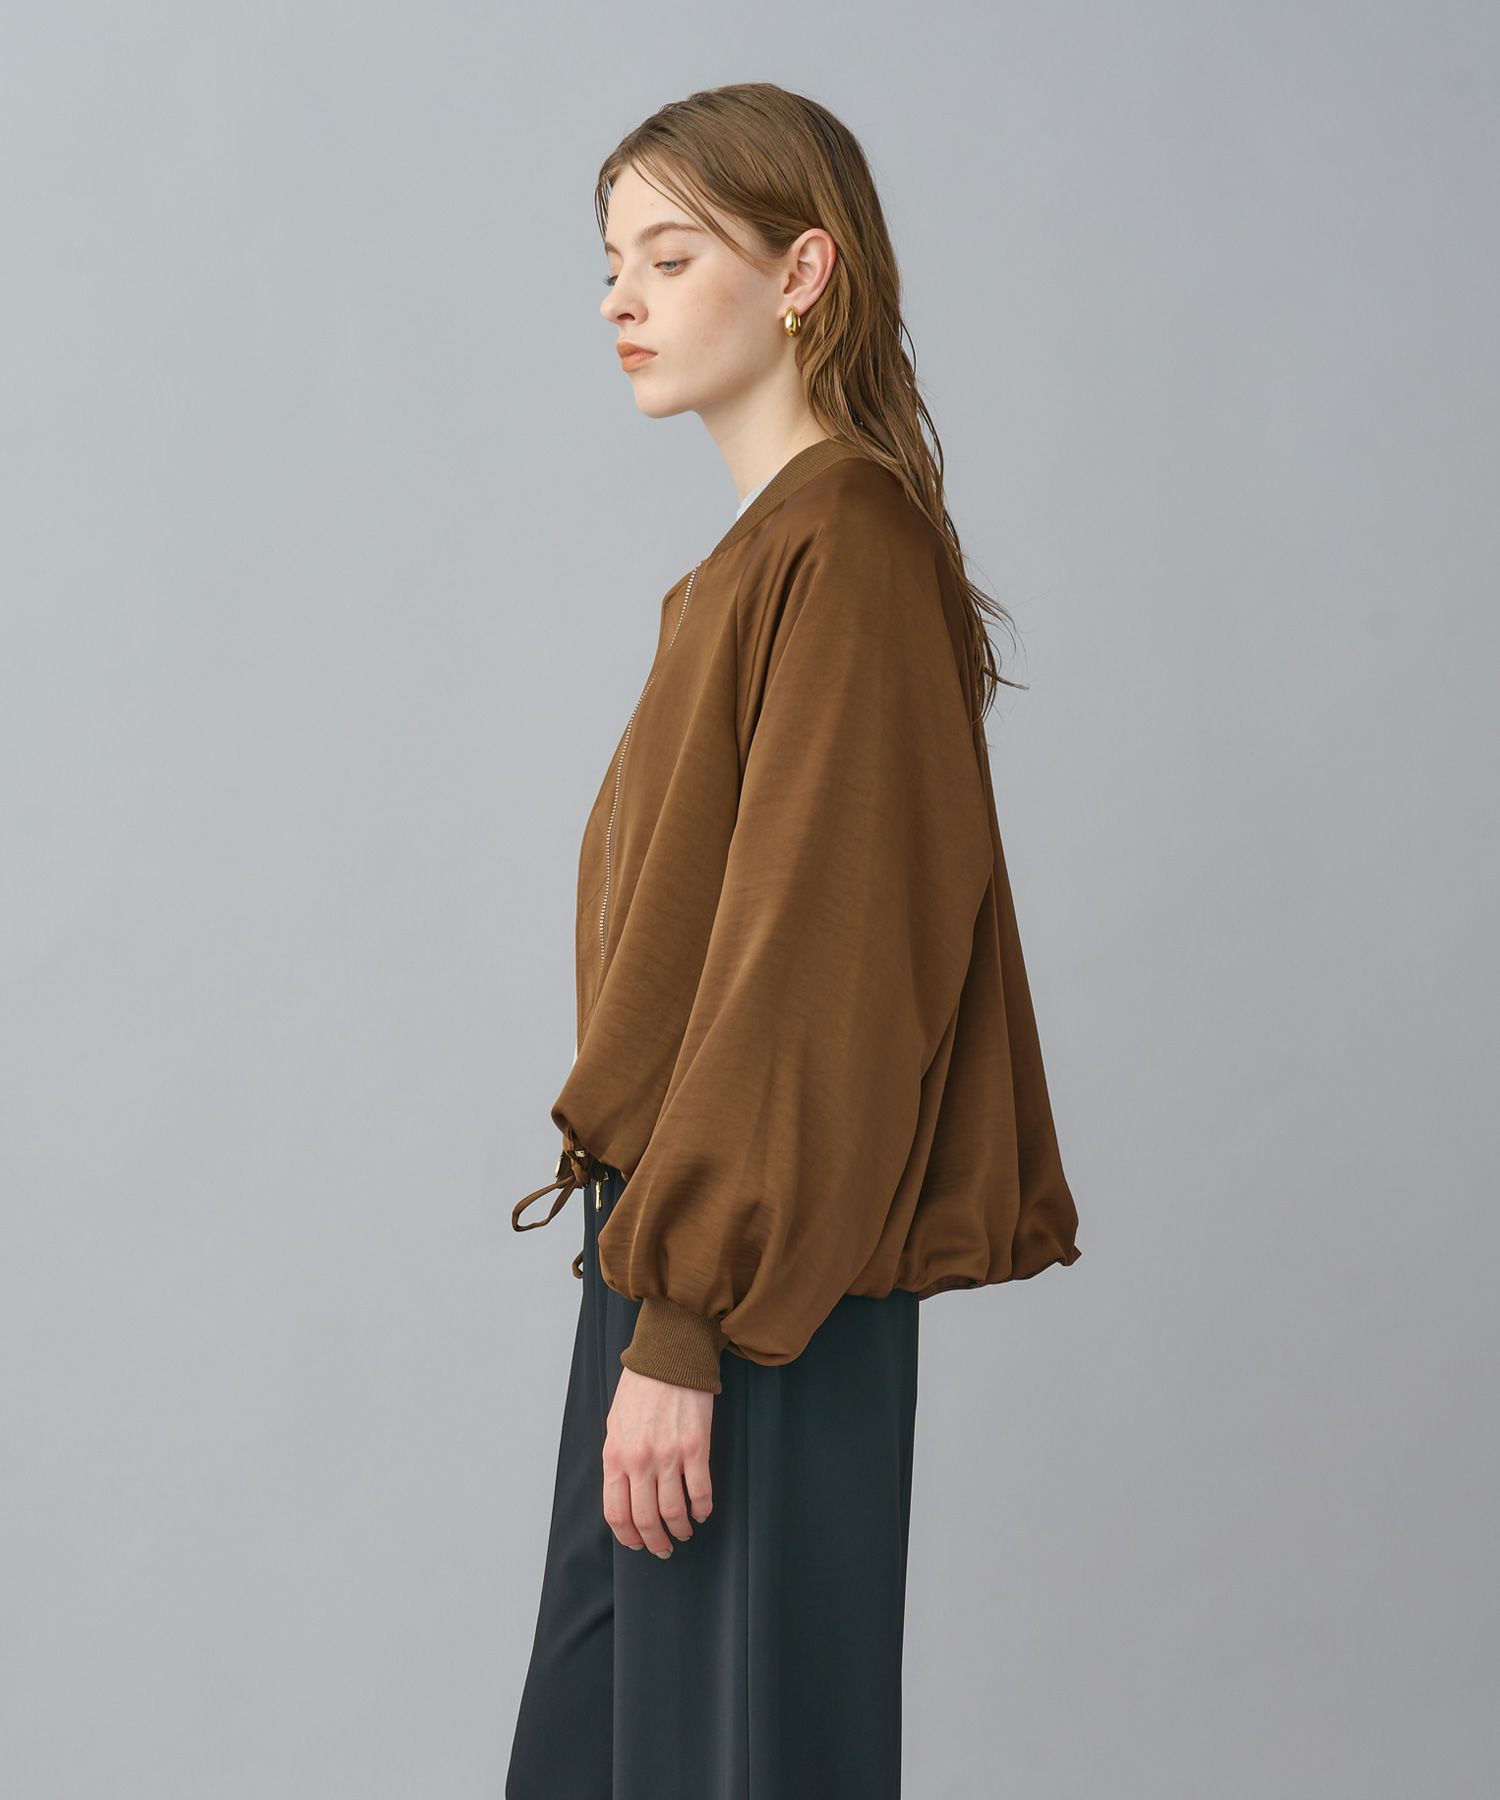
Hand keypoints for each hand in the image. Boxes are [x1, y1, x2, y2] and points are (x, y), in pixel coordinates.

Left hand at [603, 1366, 713, 1557]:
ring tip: (684, 1531)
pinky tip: (703, 1512)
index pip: (616, 1513)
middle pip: (645, 1519)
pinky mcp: (695, 1448)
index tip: (637, 1544)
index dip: (628, 1536)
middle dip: (655, 1542)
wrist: (669, 1357)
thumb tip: (624, 1494)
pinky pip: (701, 1491)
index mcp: (615, 1456)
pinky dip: (703, 1509)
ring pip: (674, 1512)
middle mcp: (639, 1461)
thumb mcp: (615, 1425)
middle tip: (663, 1548)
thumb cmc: (640, 1389)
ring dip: (680, 1529)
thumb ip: (618, 1460)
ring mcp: (668, 1456)